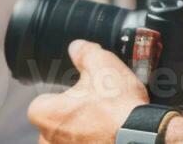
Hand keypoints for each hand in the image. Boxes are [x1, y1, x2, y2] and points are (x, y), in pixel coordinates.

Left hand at [27, 40, 146, 143]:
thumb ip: (85, 52)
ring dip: (82, 132)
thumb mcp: (103, 65)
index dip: (63, 95)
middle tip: (96, 107)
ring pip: (68, 139)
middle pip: (55, 123)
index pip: (42, 102)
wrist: (140, 136)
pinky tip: (109, 136)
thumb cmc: (117, 106)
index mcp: (45, 114)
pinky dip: (94, 141)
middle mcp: (48, 139)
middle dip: (72, 116)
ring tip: (105, 123)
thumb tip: (77, 47)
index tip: (80, 93)